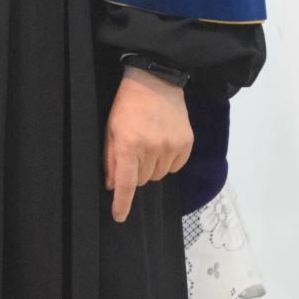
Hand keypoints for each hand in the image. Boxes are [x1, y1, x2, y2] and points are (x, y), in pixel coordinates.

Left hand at [104, 66, 192, 222]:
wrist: (155, 82)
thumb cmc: (127, 105)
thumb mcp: (111, 129)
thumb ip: (111, 159)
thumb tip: (113, 185)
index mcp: (129, 144)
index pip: (126, 182)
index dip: (122, 202)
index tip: (119, 216)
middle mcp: (153, 148)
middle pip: (143, 180)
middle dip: (135, 172)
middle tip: (133, 151)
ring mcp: (172, 147)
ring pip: (159, 175)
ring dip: (152, 166)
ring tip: (148, 143)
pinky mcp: (187, 145)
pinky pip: (175, 167)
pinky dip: (167, 161)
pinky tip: (162, 143)